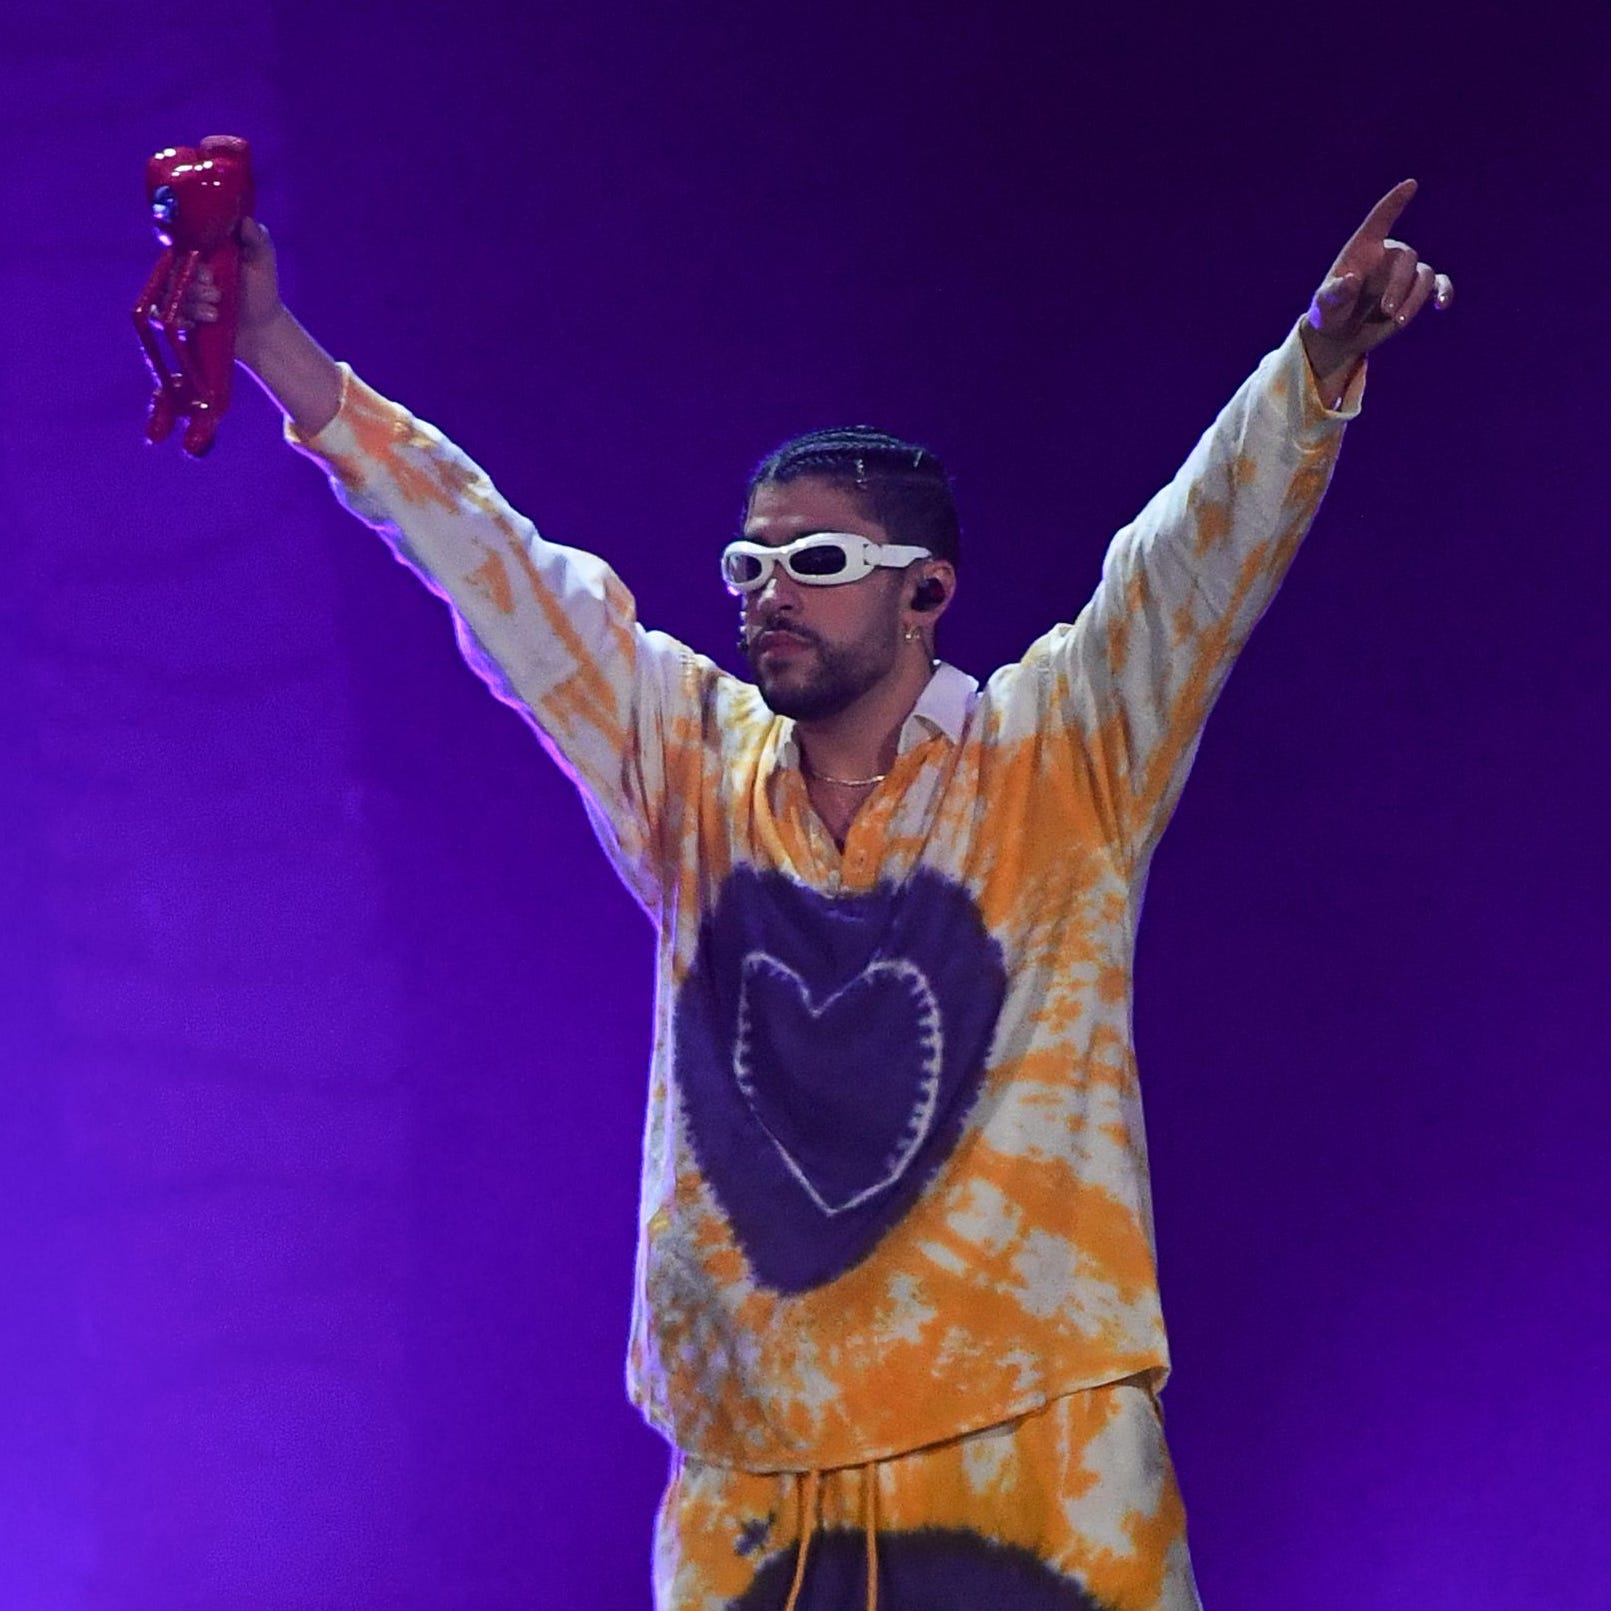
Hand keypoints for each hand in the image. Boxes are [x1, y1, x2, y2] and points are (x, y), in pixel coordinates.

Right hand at [182, 216, 286, 369]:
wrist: (263, 328)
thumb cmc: (262, 290)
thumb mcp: (262, 262)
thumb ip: (257, 239)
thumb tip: (246, 220)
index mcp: (200, 253)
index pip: (180, 249)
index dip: (190, 262)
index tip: (210, 275)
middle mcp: (187, 271)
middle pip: (172, 274)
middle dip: (193, 287)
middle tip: (217, 295)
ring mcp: (182, 295)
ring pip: (167, 295)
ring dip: (190, 306)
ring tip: (214, 315)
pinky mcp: (180, 317)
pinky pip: (162, 316)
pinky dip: (176, 321)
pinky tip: (192, 325)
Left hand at [1300, 179, 1451, 402]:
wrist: (1340, 334)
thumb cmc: (1329, 312)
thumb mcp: (1325, 304)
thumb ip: (1336, 291)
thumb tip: (1352, 279)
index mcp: (1364, 247)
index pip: (1381, 218)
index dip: (1395, 201)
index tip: (1411, 184)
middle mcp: (1388, 255)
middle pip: (1408, 257)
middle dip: (1400, 285)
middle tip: (1387, 310)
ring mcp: (1404, 274)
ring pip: (1424, 275)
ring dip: (1415, 298)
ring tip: (1398, 321)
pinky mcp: (1416, 292)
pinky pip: (1439, 284)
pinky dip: (1444, 292)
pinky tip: (1441, 304)